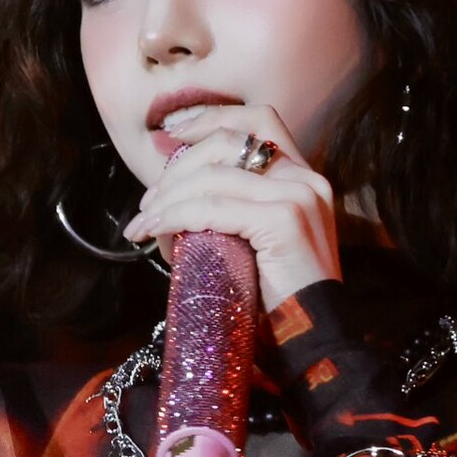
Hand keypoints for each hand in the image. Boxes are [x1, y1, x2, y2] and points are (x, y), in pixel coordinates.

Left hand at [122, 104, 340, 312]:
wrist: (312, 339)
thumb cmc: (279, 299)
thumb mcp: (258, 241)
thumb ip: (234, 209)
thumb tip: (175, 195)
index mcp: (305, 178)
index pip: (259, 120)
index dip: (211, 118)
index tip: (173, 135)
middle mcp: (307, 179)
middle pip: (228, 142)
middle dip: (177, 168)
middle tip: (148, 202)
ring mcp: (298, 196)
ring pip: (213, 177)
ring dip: (167, 198)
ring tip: (144, 223)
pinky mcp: (284, 220)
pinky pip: (212, 208)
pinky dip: (175, 216)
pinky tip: (156, 230)